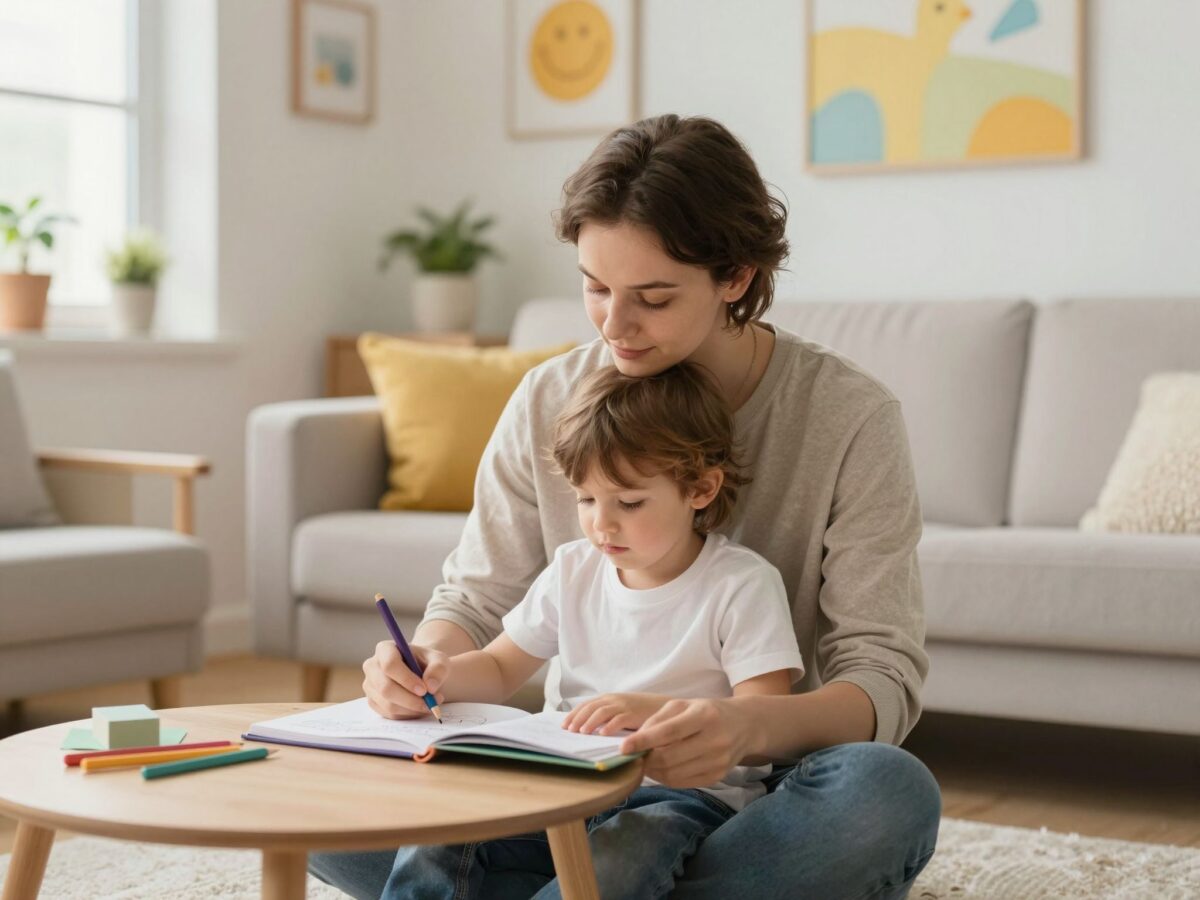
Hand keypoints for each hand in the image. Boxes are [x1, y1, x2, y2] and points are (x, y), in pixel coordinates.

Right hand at [362, 641, 449, 719]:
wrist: (421, 674)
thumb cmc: (428, 664)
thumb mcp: (439, 660)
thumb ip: (438, 669)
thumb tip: (430, 686)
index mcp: (385, 649)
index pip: (390, 665)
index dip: (406, 679)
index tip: (424, 690)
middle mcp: (372, 666)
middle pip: (386, 688)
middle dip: (410, 700)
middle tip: (430, 703)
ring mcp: (370, 685)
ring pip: (388, 704)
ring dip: (412, 709)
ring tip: (430, 705)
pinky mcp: (373, 701)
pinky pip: (389, 714)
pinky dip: (407, 715)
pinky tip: (419, 708)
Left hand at [562, 693, 667, 735]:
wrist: (664, 707)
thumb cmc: (641, 712)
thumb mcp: (621, 710)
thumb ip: (607, 716)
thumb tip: (587, 729)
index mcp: (609, 698)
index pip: (586, 705)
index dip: (574, 714)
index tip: (564, 725)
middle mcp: (614, 700)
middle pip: (590, 708)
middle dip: (578, 719)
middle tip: (569, 731)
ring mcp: (624, 706)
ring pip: (601, 712)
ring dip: (590, 722)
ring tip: (581, 733)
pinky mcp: (634, 714)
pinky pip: (619, 719)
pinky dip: (609, 726)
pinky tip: (602, 734)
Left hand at [618, 697, 755, 787]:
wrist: (743, 726)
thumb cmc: (706, 712)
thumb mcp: (683, 705)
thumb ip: (658, 720)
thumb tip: (635, 742)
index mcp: (704, 715)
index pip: (669, 732)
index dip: (644, 741)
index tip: (623, 747)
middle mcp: (715, 739)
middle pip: (670, 757)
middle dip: (646, 759)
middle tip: (634, 756)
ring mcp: (718, 761)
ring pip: (674, 774)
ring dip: (653, 771)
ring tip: (646, 762)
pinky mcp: (718, 777)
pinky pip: (682, 783)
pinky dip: (666, 778)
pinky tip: (661, 769)